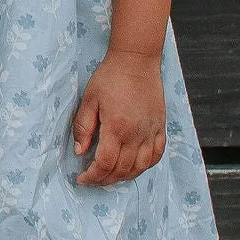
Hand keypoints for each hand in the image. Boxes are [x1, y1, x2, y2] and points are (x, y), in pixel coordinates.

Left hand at [72, 51, 166, 187]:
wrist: (136, 60)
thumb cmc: (110, 77)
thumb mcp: (89, 100)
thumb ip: (83, 127)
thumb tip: (79, 152)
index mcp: (117, 127)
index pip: (105, 163)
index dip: (93, 176)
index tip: (82, 178)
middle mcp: (137, 134)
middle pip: (123, 169)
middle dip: (105, 180)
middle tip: (93, 179)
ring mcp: (151, 131)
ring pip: (141, 167)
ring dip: (125, 177)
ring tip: (110, 177)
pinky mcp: (160, 126)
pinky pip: (157, 155)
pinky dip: (145, 166)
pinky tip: (134, 166)